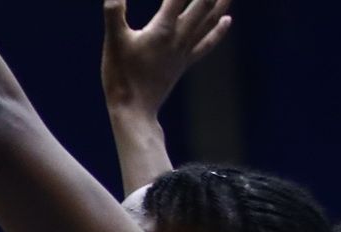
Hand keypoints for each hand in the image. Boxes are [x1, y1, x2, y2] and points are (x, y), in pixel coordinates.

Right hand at [102, 0, 231, 115]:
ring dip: (221, 2)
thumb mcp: (113, 43)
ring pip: (210, 20)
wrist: (134, 111)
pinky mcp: (184, 63)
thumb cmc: (120, 77)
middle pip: (203, 3)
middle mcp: (179, 36)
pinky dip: (219, 30)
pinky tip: (227, 21)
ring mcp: (184, 50)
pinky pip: (207, 42)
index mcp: (163, 29)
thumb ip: (114, 14)